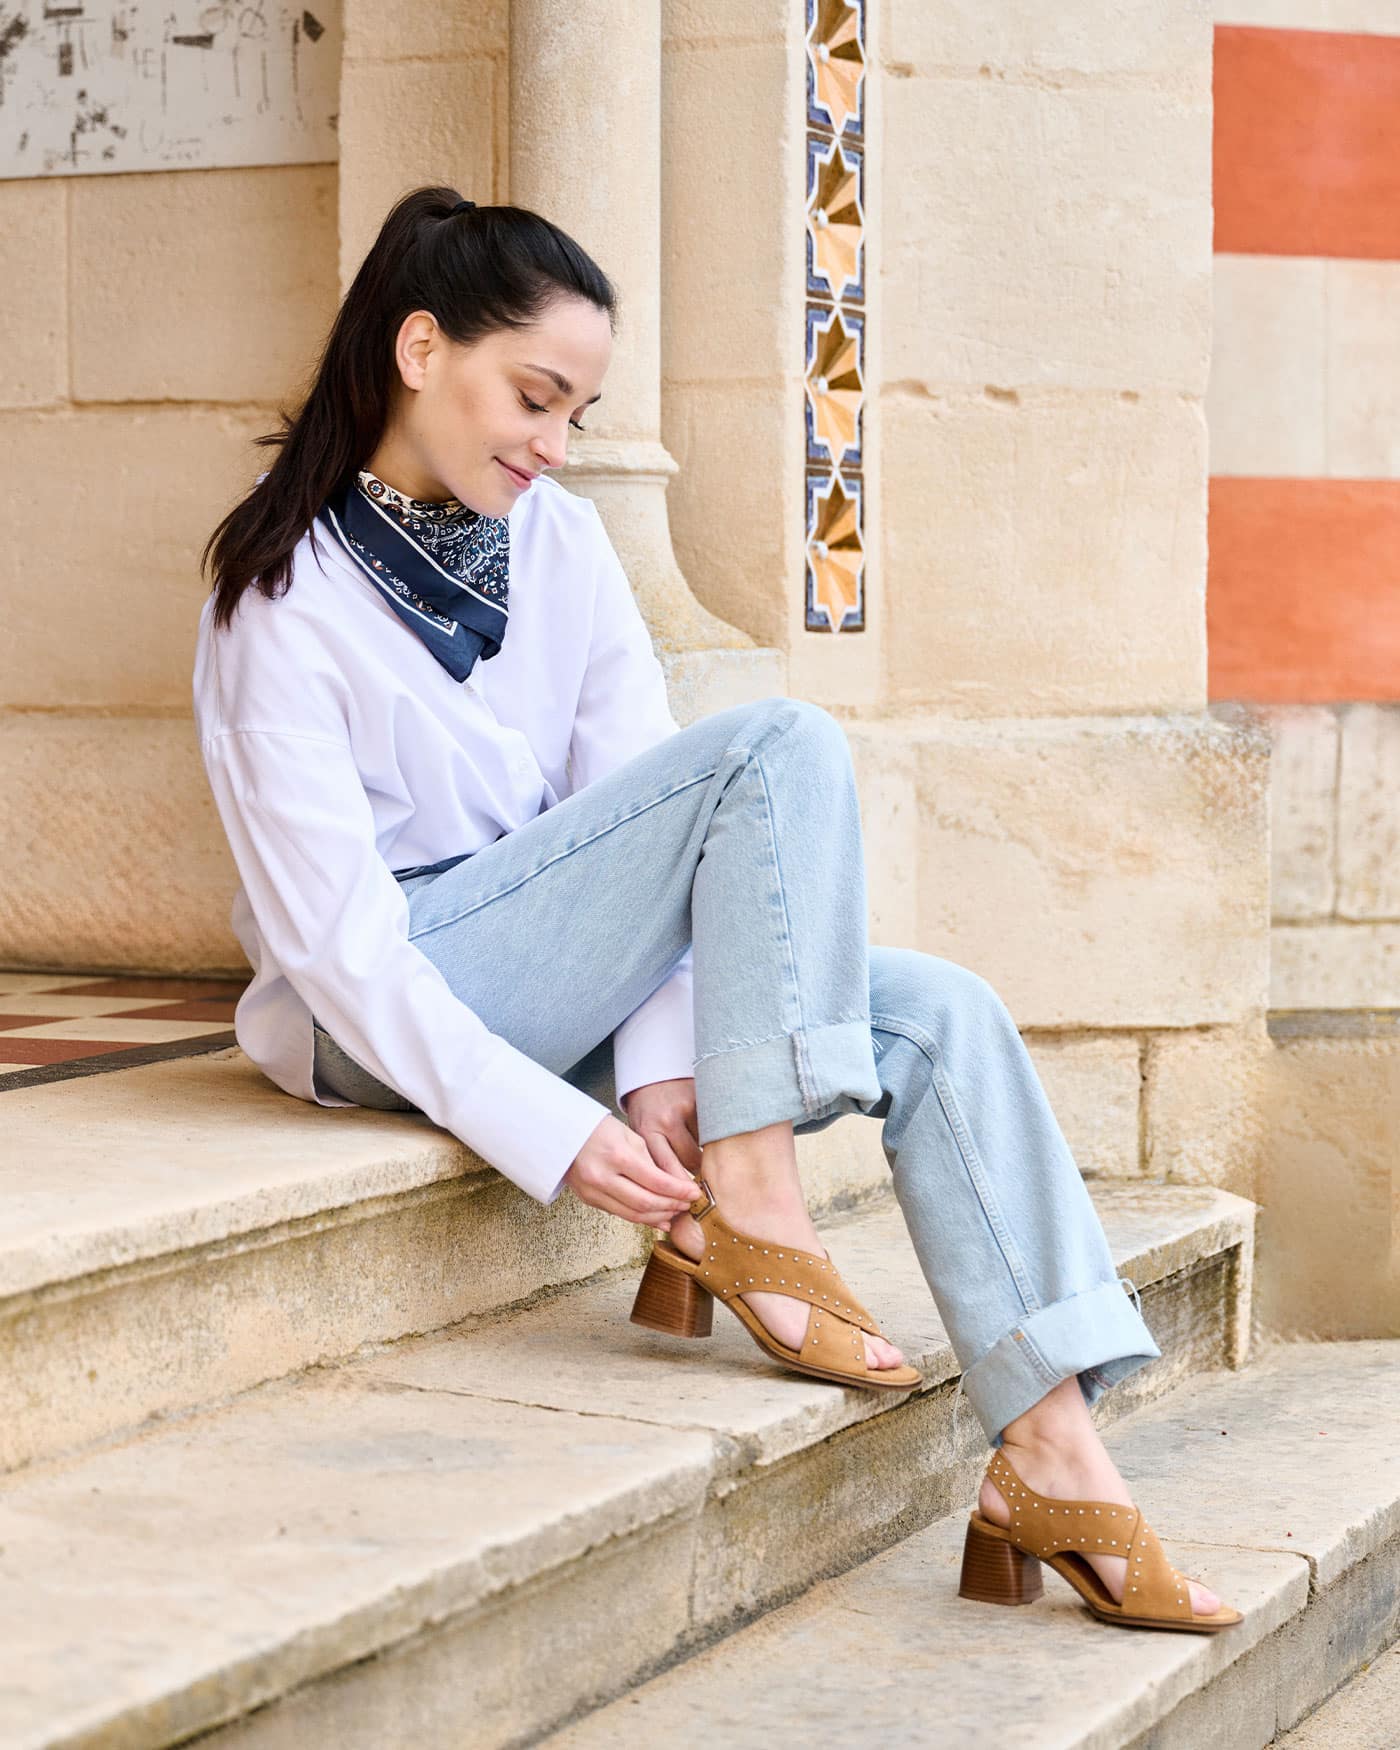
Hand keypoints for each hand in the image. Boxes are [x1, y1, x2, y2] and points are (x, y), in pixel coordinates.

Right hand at [562, 1078, 698, 1227]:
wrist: (563, 1132)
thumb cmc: (600, 1129)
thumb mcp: (631, 1138)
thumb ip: (652, 1162)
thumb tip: (676, 1186)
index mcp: (617, 1156)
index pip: (656, 1181)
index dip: (679, 1191)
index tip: (694, 1193)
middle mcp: (603, 1177)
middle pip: (645, 1203)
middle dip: (671, 1206)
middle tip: (687, 1204)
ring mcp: (593, 1191)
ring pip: (632, 1215)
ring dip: (658, 1217)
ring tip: (675, 1213)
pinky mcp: (588, 1200)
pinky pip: (620, 1214)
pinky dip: (640, 1218)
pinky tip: (657, 1218)